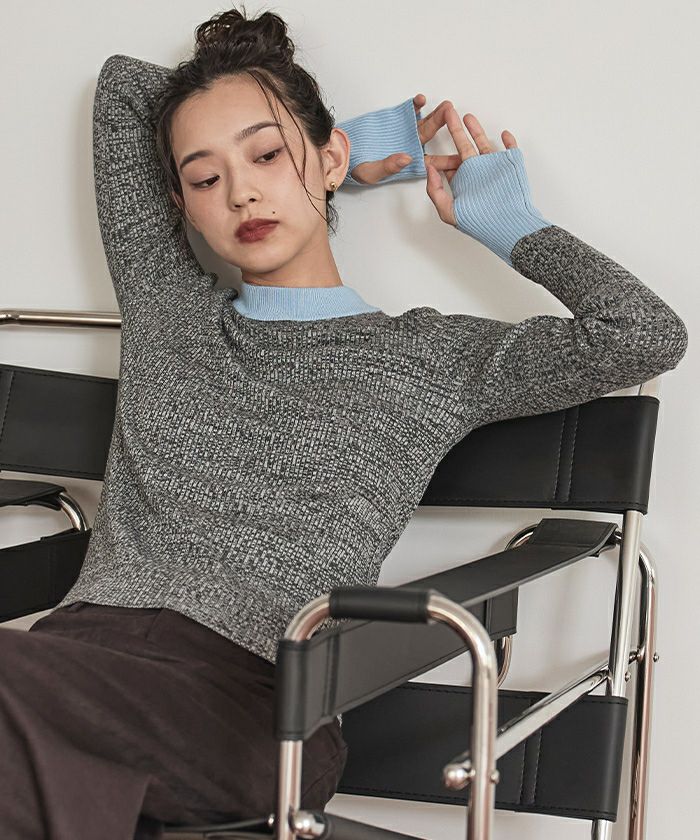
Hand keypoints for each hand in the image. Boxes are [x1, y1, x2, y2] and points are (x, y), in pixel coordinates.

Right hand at [350, 95, 463, 184]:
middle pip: (430, 136)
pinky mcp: (396, 119)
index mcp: (409, 163)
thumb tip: (406, 158)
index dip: (447, 161)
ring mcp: (405, 131)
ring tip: (446, 106)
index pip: (431, 162)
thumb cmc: (358, 167)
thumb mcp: (372, 172)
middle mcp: (410, 146)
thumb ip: (389, 166)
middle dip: (444, 127)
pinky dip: (416, 105)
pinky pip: (409, 111)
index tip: (461, 158)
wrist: (343, 150)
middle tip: (453, 117)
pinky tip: (421, 100)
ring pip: (424, 122)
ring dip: (435, 114)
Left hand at [425, 107, 518, 226]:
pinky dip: (508, 141)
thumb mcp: (448, 211)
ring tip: (466, 116)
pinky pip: (510, 148)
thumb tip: (428, 168)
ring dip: (476, 129)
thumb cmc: (478, 223)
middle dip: (455, 128)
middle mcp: (476, 172)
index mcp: (462, 181)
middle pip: (463, 145)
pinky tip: (503, 133)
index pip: (449, 162)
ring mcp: (493, 167)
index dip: (440, 149)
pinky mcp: (511, 164)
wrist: (508, 226)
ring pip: (484, 143)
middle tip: (447, 111)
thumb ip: (435, 191)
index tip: (430, 133)